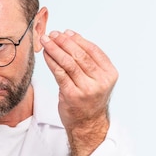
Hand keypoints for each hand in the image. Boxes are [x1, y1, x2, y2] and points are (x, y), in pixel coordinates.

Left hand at [40, 29, 117, 155]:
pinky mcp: (72, 95)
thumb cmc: (90, 99)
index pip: (94, 50)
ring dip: (56, 49)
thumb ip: (89, 62)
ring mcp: (86, 89)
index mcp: (109, 74)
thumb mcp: (98, 80)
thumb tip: (71, 37)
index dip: (79, 39)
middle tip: (53, 34)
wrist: (87, 124)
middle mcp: (100, 81)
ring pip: (68, 63)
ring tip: (47, 40)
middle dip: (65, 42)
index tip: (67, 32)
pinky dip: (51, 61)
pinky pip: (59, 73)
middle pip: (80, 55)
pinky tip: (46, 54)